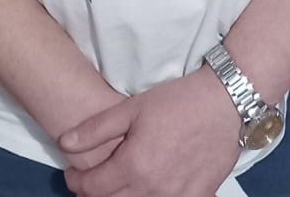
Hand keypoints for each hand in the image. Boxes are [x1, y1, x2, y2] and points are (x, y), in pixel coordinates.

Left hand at [59, 65, 241, 196]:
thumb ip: (96, 129)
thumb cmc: (178, 101)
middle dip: (94, 193)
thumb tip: (65, 144)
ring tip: (118, 184)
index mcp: (134, 166)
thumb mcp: (132, 107)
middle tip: (91, 179)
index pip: (91, 188)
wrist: (224, 103)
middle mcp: (153, 190)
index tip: (72, 173)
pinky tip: (148, 188)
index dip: (75, 181)